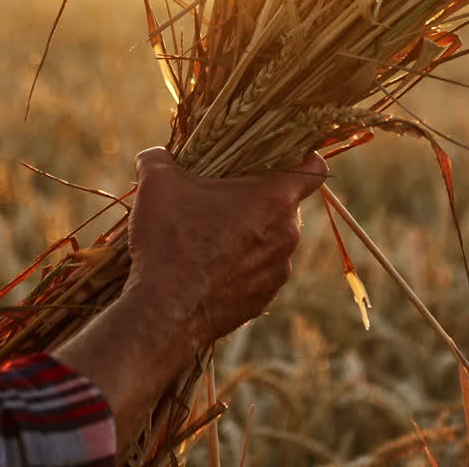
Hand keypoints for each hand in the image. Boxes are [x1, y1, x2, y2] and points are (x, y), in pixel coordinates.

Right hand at [127, 147, 327, 348]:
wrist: (163, 313)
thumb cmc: (169, 239)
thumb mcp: (157, 181)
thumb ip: (161, 157)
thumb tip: (155, 154)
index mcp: (274, 199)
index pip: (313, 168)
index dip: (302, 156)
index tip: (281, 154)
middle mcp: (287, 235)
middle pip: (284, 203)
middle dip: (257, 195)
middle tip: (221, 193)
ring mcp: (277, 271)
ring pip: (271, 238)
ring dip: (248, 231)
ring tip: (208, 232)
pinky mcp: (262, 300)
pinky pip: (258, 270)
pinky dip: (240, 263)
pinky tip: (207, 264)